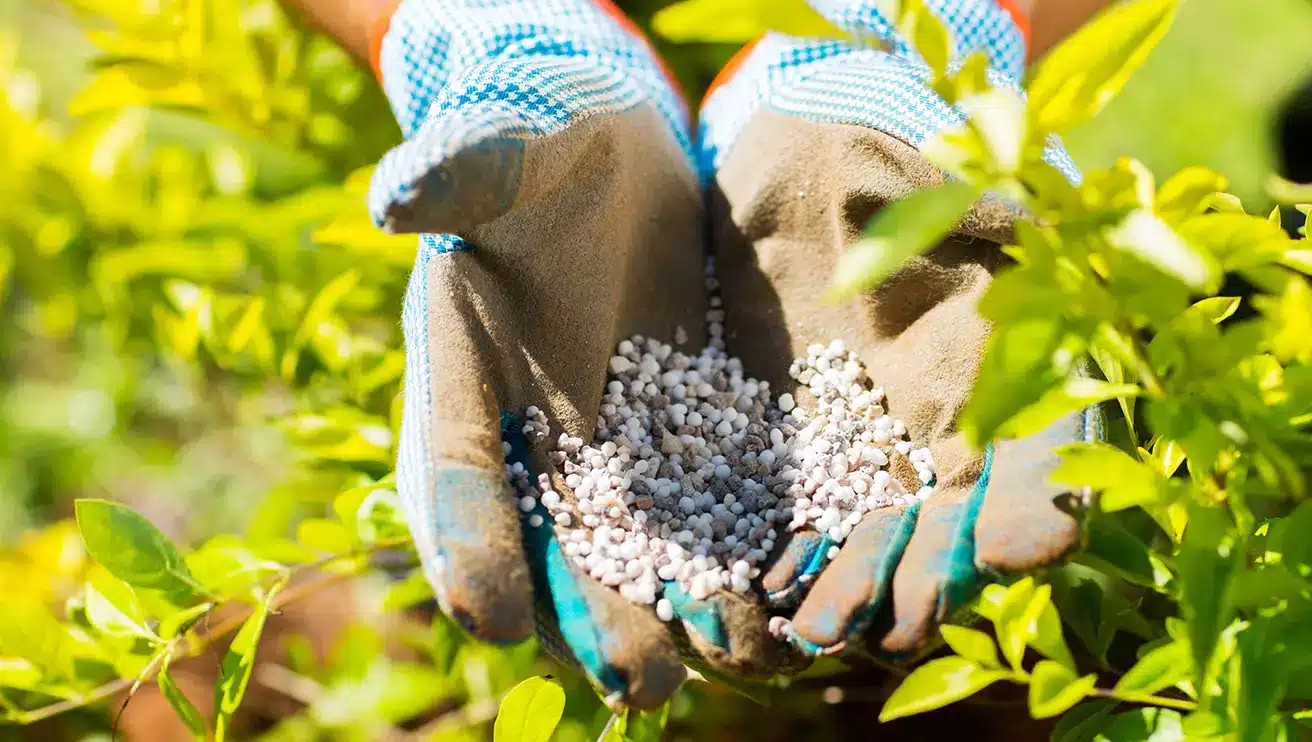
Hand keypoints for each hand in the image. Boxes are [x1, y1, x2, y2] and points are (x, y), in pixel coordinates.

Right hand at [366, 0, 788, 706]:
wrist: (613, 156)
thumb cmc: (538, 147)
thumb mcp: (502, 152)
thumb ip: (460, 173)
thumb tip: (399, 192)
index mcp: (460, 381)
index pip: (454, 470)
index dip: (466, 538)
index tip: (487, 608)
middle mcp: (530, 438)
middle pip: (549, 544)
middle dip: (590, 613)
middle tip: (636, 679)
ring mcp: (608, 448)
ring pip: (632, 548)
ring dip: (674, 611)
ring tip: (726, 660)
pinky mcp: (684, 436)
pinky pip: (704, 509)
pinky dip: (733, 558)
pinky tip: (781, 601)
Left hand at [699, 0, 1092, 657]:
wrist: (788, 183)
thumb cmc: (874, 171)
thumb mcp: (927, 187)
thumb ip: (970, 227)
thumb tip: (1027, 242)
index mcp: (1001, 368)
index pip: (1041, 451)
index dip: (1039, 500)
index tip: (1029, 543)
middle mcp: (943, 429)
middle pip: (953, 522)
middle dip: (930, 573)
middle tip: (901, 620)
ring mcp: (868, 451)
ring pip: (876, 538)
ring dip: (856, 588)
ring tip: (821, 626)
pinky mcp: (794, 457)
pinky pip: (797, 521)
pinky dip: (787, 560)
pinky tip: (765, 590)